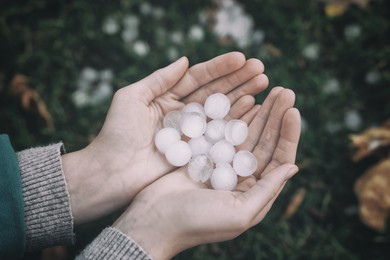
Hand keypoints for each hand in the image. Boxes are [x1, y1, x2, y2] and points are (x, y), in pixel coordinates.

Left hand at [61, 52, 268, 224]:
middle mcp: (183, 113)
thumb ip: (158, 79)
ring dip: (242, 96)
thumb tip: (185, 60)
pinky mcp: (197, 151)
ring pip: (221, 111)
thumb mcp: (131, 98)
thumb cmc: (116, 134)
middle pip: (215, 92)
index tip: (241, 58)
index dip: (220, 68)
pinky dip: (236, 121)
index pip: (198, 78)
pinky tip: (253, 108)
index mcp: (167, 98)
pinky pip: (219, 133)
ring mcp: (192, 132)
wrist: (112, 172)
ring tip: (264, 83)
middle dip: (238, 80)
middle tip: (261, 69)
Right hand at [113, 87, 300, 259]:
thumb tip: (293, 167)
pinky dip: (233, 115)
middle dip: (275, 116)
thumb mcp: (240, 213)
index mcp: (254, 191)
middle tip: (285, 91)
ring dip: (259, 112)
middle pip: (264, 141)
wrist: (154, 221)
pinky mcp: (204, 154)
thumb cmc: (198, 223)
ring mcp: (222, 163)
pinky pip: (223, 130)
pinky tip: (244, 99)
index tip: (293, 111)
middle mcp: (241, 176)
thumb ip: (267, 190)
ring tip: (270, 88)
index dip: (287, 135)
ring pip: (246, 133)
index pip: (278, 158)